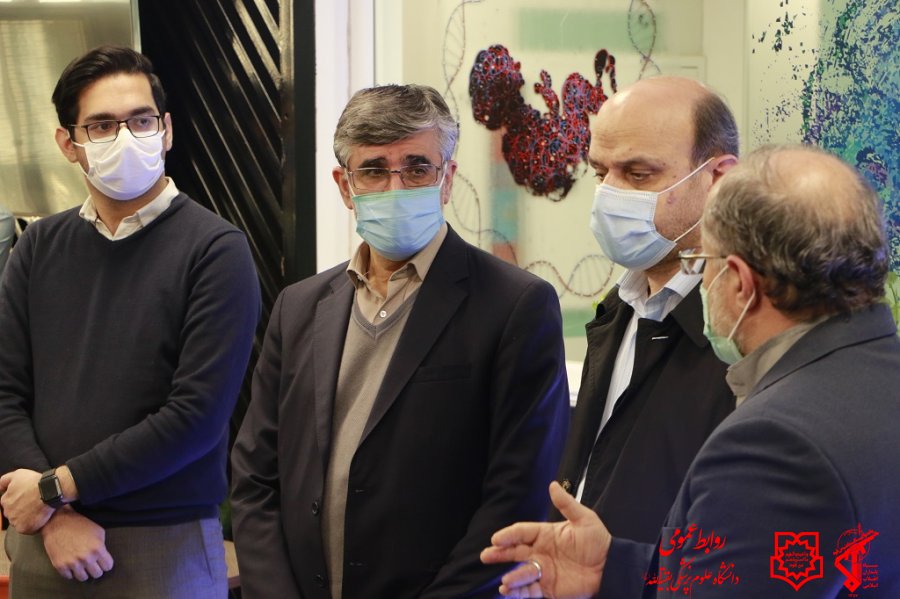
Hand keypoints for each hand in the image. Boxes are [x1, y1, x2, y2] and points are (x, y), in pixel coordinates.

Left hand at [0, 469, 54, 532]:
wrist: (50, 491)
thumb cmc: (35, 482)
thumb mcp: (18, 474)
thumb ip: (5, 481)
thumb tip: (0, 489)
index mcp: (5, 500)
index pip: (9, 503)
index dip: (20, 500)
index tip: (28, 498)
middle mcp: (7, 512)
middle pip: (14, 513)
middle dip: (22, 509)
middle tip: (34, 504)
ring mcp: (14, 521)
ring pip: (19, 521)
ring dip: (26, 517)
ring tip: (38, 510)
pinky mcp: (23, 528)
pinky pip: (26, 529)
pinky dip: (32, 525)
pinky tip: (39, 518)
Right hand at [41, 506, 113, 580]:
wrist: (57, 523)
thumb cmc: (79, 525)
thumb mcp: (98, 531)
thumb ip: (103, 545)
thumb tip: (104, 556)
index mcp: (97, 549)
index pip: (108, 566)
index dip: (106, 563)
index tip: (102, 561)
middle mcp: (86, 558)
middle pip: (97, 574)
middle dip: (96, 568)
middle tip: (92, 563)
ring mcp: (72, 563)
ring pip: (83, 578)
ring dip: (84, 572)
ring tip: (82, 565)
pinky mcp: (60, 566)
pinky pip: (69, 577)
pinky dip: (71, 572)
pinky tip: (71, 564)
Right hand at [480, 481, 612, 597]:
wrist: (611, 567)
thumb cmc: (598, 541)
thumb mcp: (584, 519)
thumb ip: (566, 504)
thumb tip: (553, 484)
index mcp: (545, 534)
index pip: (522, 532)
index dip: (508, 535)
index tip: (496, 539)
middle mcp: (540, 552)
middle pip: (514, 552)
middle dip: (499, 554)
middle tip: (486, 555)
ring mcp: (543, 570)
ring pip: (521, 573)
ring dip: (511, 577)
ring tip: (505, 582)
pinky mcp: (548, 588)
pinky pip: (530, 590)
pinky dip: (518, 592)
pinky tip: (509, 591)